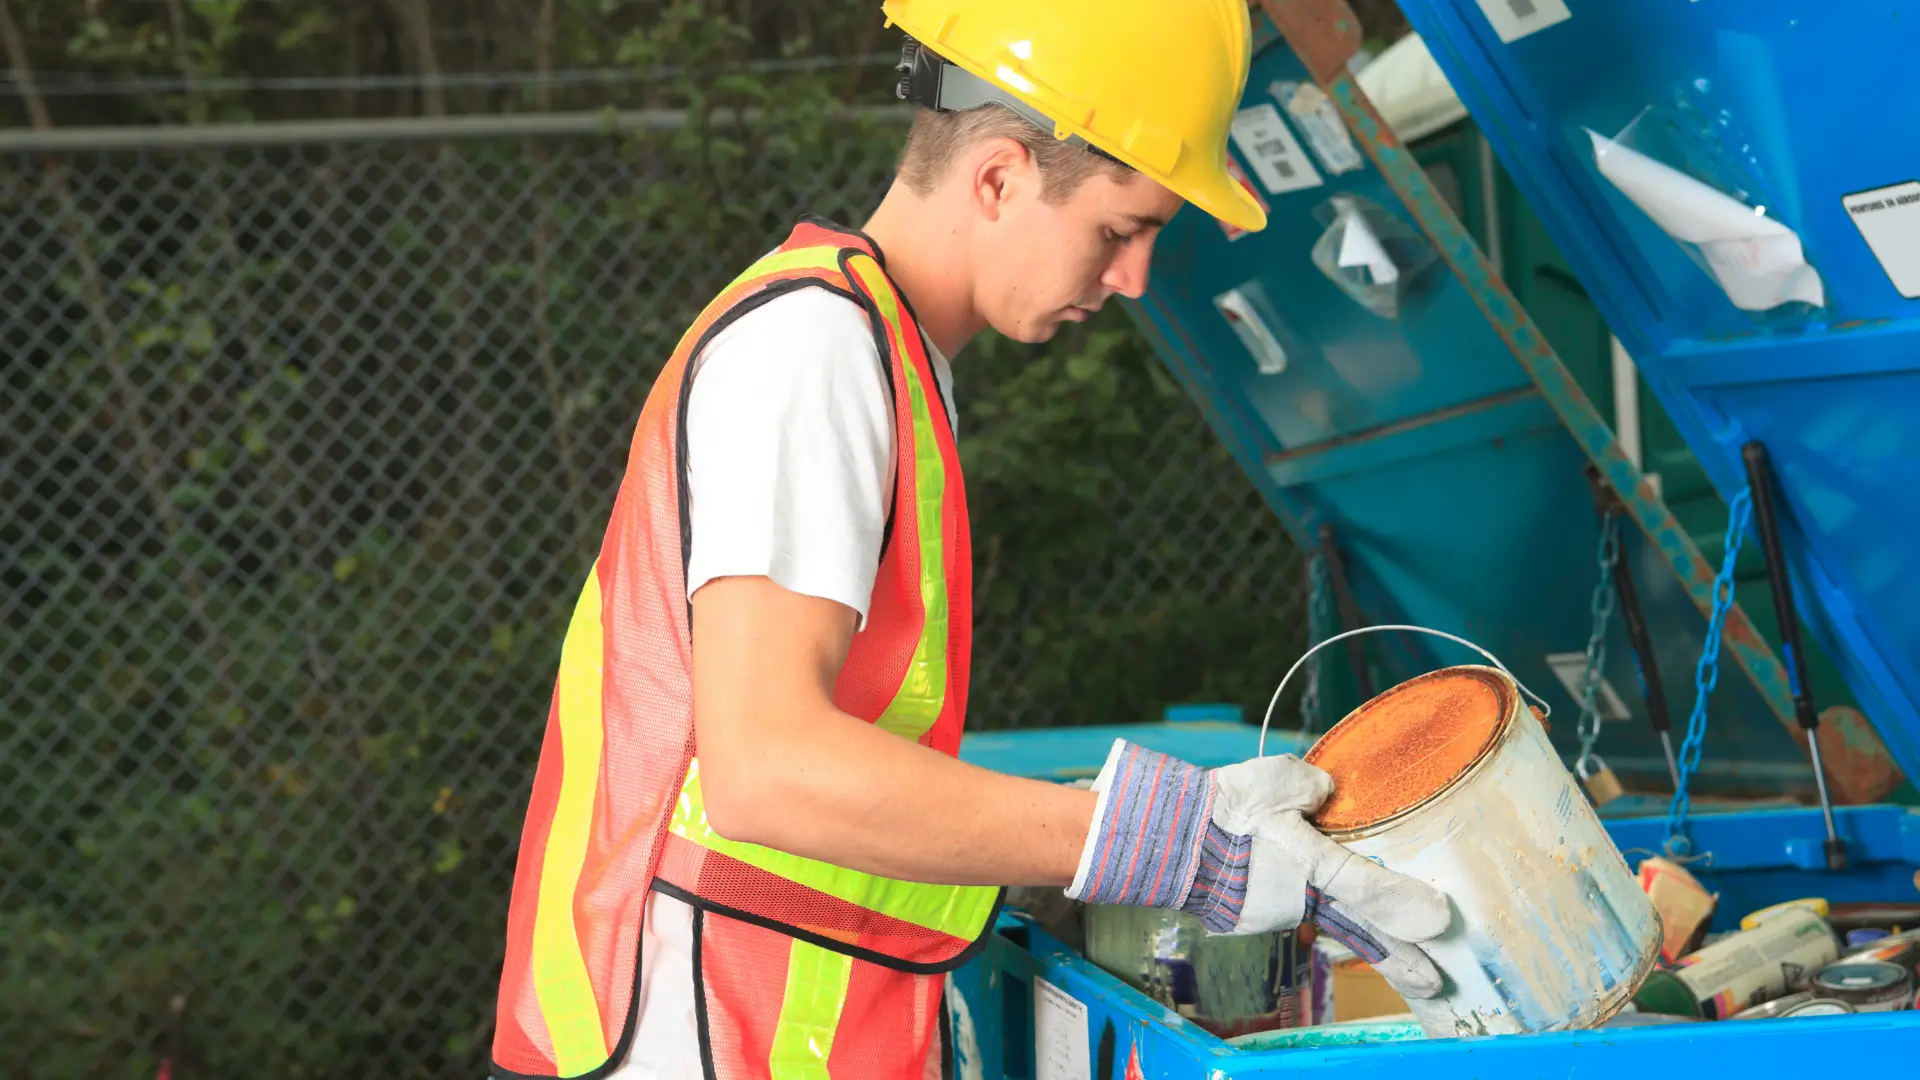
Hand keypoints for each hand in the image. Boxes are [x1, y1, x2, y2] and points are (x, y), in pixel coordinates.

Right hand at [1063, 739, 1450, 999]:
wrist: (1165, 837)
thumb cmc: (1223, 807)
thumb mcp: (1278, 779)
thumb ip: (1314, 787)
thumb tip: (1327, 794)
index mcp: (1310, 863)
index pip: (1370, 888)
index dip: (1405, 905)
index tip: (1441, 921)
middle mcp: (1299, 898)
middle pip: (1358, 930)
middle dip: (1399, 957)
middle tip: (1433, 979)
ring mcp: (1274, 915)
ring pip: (1325, 922)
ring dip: (1354, 935)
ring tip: (1393, 954)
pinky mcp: (1250, 920)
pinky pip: (1290, 914)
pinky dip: (1303, 910)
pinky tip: (1304, 902)